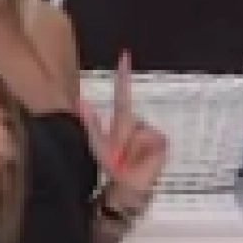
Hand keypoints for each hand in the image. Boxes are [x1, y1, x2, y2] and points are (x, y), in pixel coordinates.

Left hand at [82, 51, 168, 205]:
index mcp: (120, 123)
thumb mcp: (96, 146)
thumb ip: (90, 123)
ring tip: (125, 159)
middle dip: (120, 131)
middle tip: (117, 152)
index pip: (122, 96)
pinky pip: (149, 140)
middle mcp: (137, 124)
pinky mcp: (162, 142)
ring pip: (138, 129)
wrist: (125, 188)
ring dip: (128, 146)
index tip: (124, 54)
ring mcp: (151, 132)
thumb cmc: (109, 166)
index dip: (123, 76)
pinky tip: (139, 160)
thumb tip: (80, 101)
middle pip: (126, 115)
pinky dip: (141, 151)